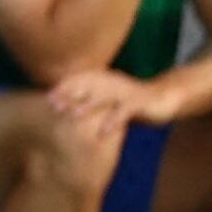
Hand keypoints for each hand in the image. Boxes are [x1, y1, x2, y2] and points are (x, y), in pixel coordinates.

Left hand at [48, 68, 177, 134]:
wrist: (164, 99)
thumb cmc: (128, 102)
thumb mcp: (107, 100)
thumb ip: (87, 101)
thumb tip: (60, 107)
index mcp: (103, 79)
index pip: (80, 80)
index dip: (64, 88)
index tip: (48, 99)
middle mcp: (113, 82)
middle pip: (88, 87)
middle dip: (71, 96)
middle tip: (55, 107)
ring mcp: (127, 91)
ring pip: (105, 96)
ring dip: (89, 105)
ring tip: (75, 115)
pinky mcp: (141, 102)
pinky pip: (125, 111)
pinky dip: (114, 120)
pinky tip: (104, 132)